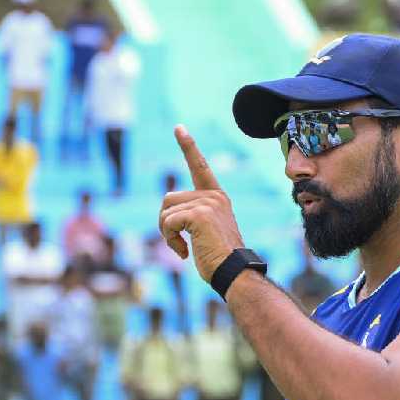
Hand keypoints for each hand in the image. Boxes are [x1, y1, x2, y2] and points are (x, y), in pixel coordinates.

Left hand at [158, 125, 244, 281]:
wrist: (234, 272)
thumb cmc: (219, 258)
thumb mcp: (206, 231)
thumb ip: (192, 216)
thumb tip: (167, 215)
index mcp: (217, 197)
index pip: (200, 167)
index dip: (188, 146)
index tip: (179, 128)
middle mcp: (214, 196)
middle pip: (169, 198)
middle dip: (165, 222)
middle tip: (178, 243)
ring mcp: (207, 203)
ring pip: (166, 210)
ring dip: (166, 233)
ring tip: (183, 249)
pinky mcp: (198, 214)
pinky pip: (168, 222)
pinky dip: (170, 240)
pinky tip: (183, 253)